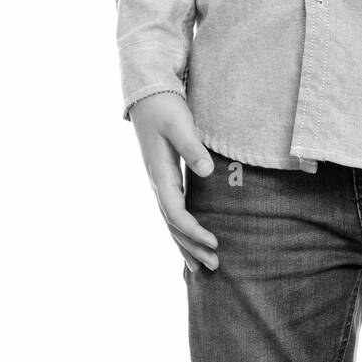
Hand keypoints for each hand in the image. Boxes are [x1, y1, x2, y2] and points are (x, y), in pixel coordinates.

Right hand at [129, 93, 219, 272]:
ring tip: (202, 266)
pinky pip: (173, 210)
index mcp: (160, 174)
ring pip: (171, 221)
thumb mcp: (180, 124)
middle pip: (173, 224)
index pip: (176, 212)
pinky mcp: (165, 177)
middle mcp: (158, 183)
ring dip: (186, 243)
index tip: (214, 243)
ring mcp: (160, 182)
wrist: (147, 94)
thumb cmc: (164, 107)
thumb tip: (207, 172)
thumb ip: (192, 148)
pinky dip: (182, 229)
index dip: (194, 230)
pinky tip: (192, 239)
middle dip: (191, 247)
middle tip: (214, 267)